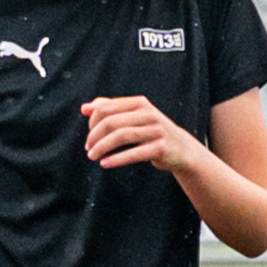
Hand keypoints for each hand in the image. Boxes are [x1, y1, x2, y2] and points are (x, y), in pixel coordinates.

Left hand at [87, 95, 202, 175]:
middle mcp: (149, 114)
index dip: (92, 122)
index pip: (106, 108)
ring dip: (102, 147)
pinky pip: (133, 153)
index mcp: (140, 103)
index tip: (89, 135)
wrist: (182, 149)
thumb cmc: (151, 131)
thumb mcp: (134, 116)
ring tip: (92, 156)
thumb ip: (111, 109)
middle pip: (111, 122)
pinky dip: (116, 159)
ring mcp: (157, 131)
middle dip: (95, 136)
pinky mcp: (161, 148)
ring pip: (120, 136)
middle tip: (88, 148)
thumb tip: (84, 108)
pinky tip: (105, 163)